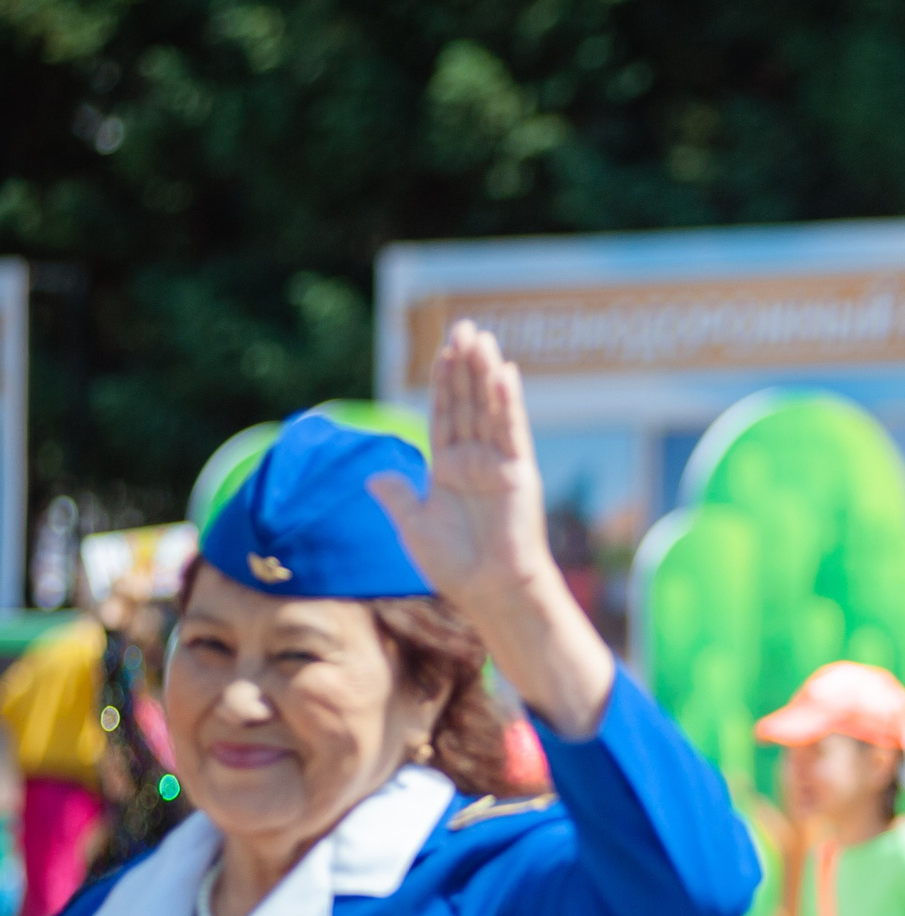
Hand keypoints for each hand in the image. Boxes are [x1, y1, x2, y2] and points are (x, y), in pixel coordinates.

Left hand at [368, 321, 555, 615]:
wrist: (489, 589)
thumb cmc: (454, 565)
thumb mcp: (414, 526)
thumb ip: (398, 496)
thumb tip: (375, 475)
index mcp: (449, 469)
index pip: (443, 414)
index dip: (442, 382)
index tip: (443, 350)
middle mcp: (475, 461)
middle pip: (467, 402)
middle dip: (464, 365)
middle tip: (464, 326)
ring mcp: (498, 464)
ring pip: (488, 408)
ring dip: (484, 372)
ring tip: (480, 337)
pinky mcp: (518, 473)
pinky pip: (511, 430)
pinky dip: (507, 402)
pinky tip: (504, 373)